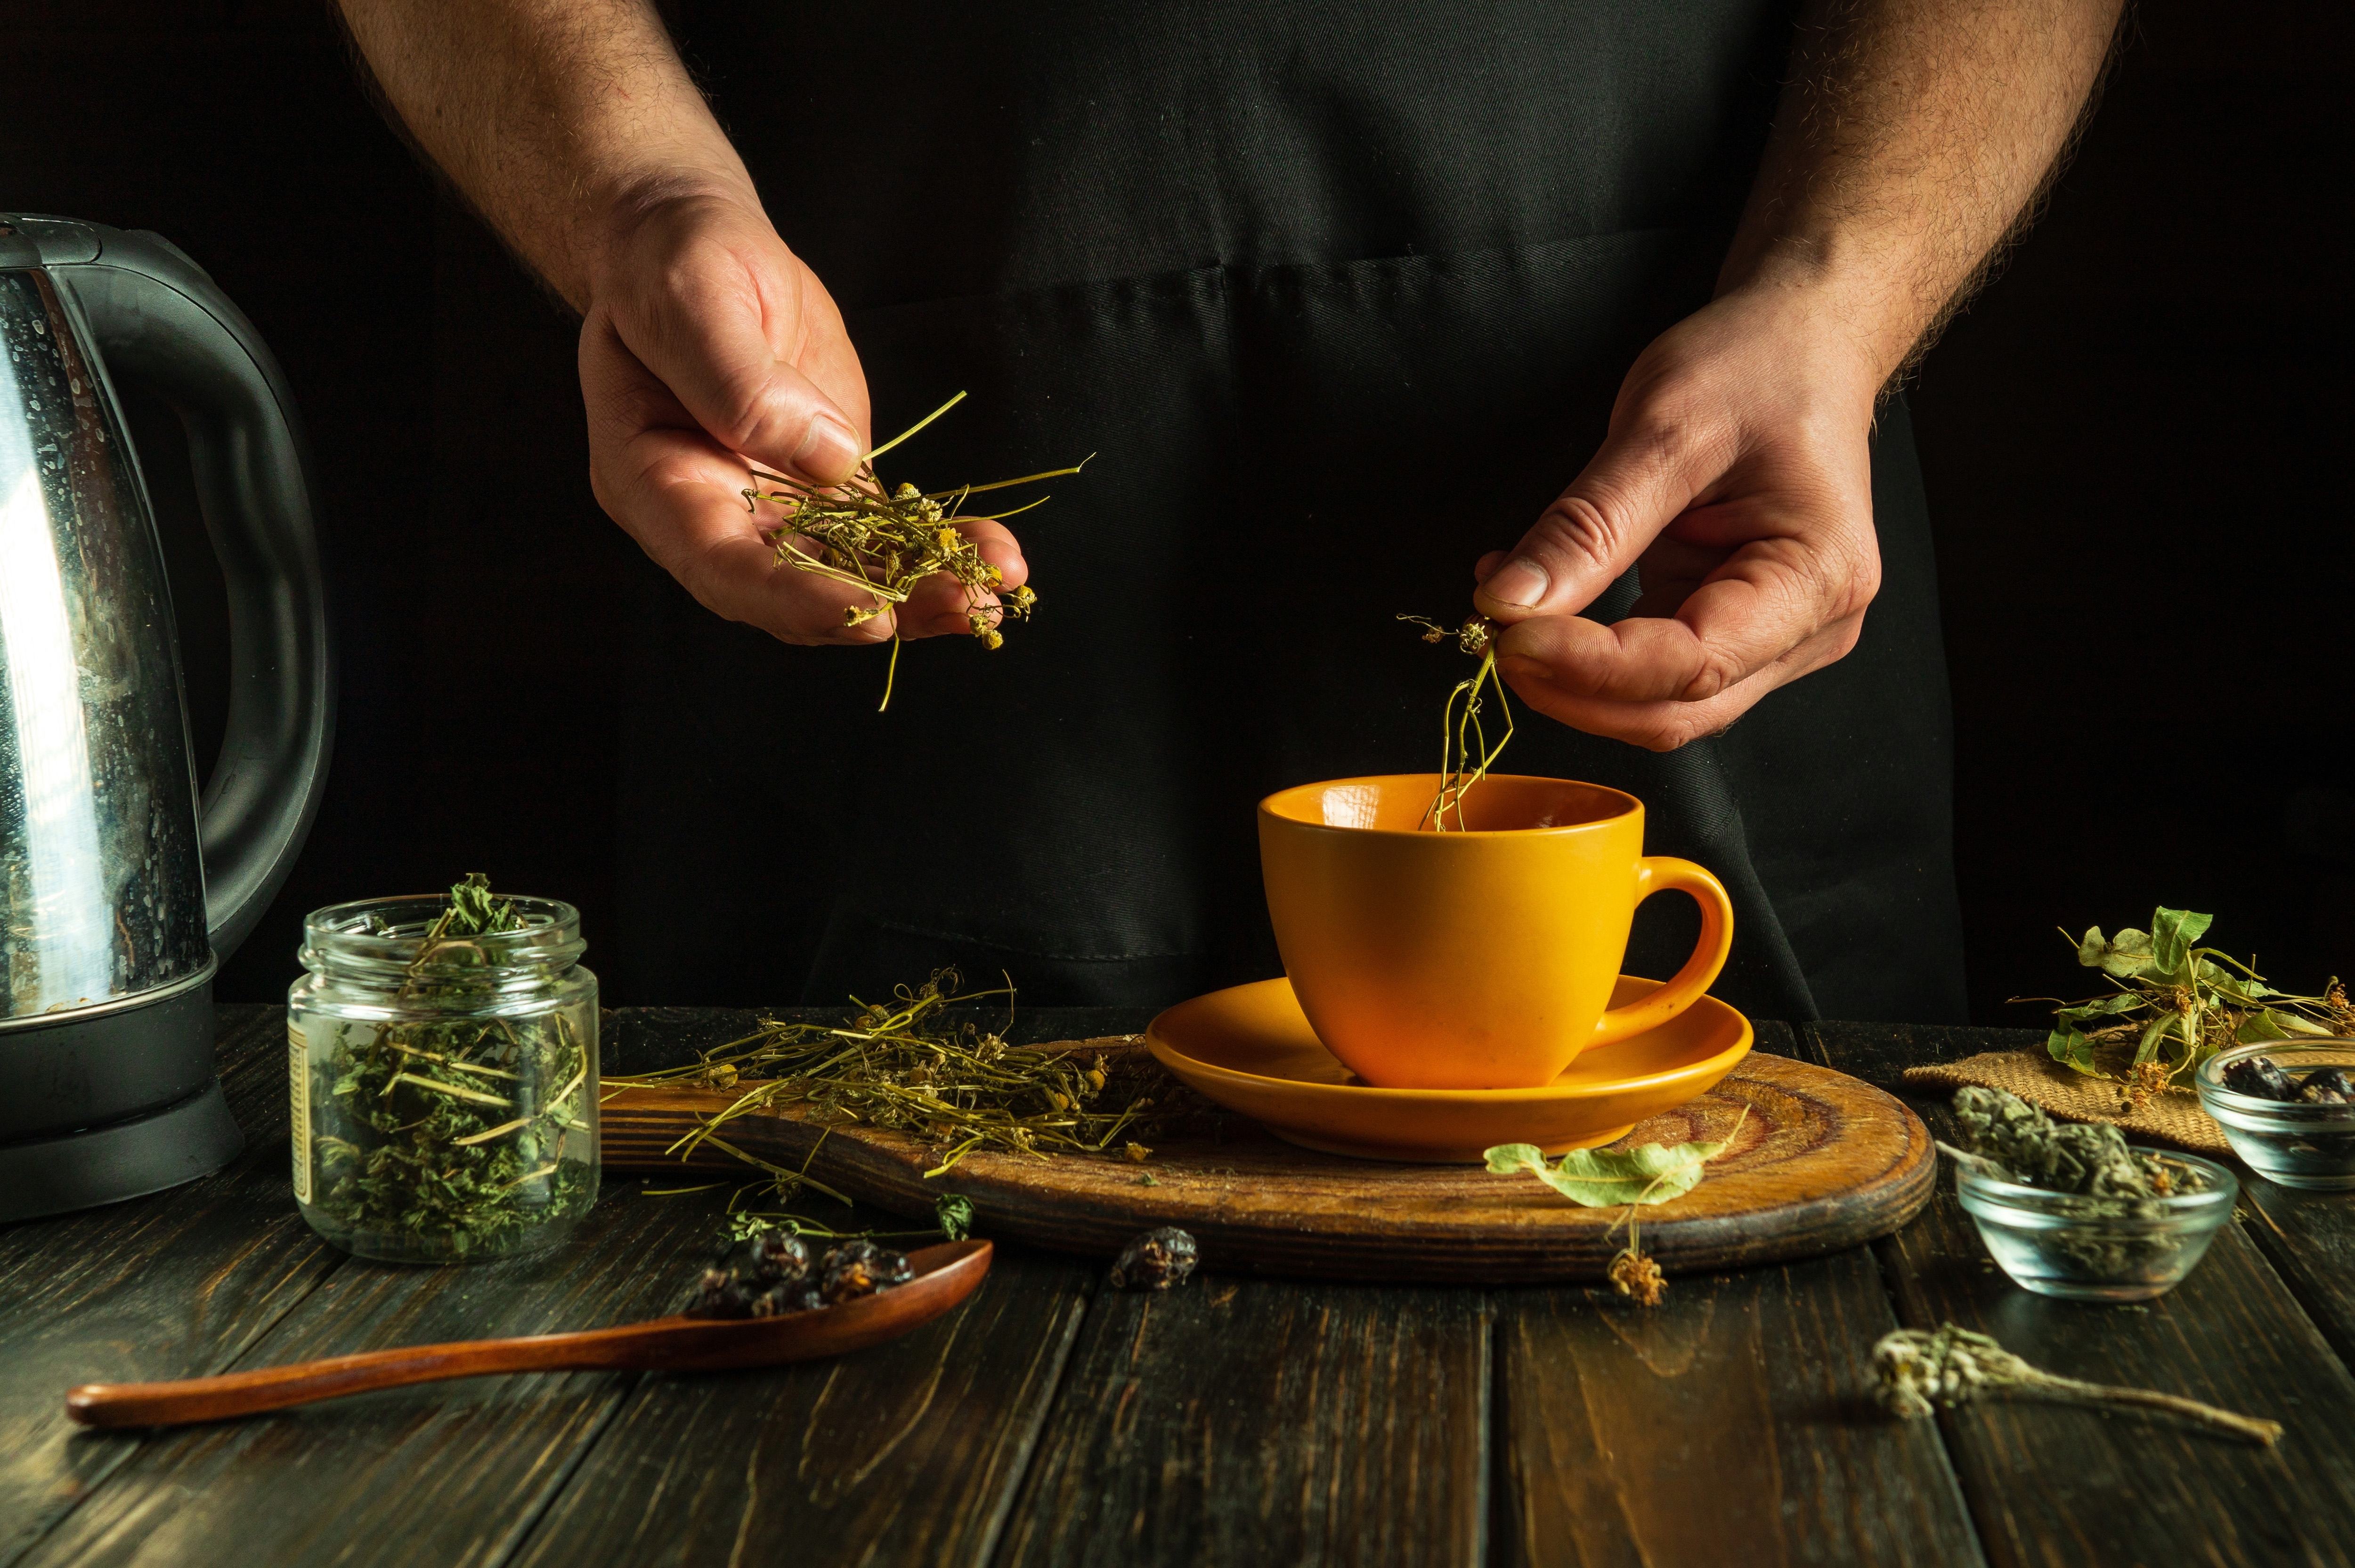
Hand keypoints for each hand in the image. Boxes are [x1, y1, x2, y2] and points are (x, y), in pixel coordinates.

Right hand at [578, 192, 1026, 643]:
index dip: (794, 600)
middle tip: (962, 606)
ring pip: (850, 572)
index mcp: (654, 484)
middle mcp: (714, 515)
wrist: (692, 245)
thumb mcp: (689, 304)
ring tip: (996, 593)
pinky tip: (997, 556)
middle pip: (797, 591)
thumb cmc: (669, 266)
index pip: (723, 567)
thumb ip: (742, 384)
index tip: (868, 614)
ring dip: (925, 589)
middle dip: (883, 607)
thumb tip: (828, 458)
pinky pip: (885, 533)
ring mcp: (774, 505)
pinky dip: (940, 546)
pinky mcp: (828, 484)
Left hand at [1470, 284, 1888, 749]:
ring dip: (1572, 678)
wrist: (1799, 345)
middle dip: (1573, 688)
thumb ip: (1589, 526)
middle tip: (1491, 635)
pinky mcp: (1732, 631)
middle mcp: (1810, 627)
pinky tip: (1539, 604)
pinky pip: (1652, 669)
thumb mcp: (1665, 429)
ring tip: (1507, 611)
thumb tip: (1510, 603)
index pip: (1692, 663)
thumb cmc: (1756, 368)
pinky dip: (1586, 654)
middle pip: (1676, 709)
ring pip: (1659, 705)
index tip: (1508, 635)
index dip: (1591, 667)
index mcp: (1816, 576)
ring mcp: (1774, 639)